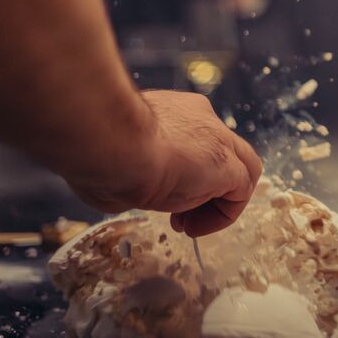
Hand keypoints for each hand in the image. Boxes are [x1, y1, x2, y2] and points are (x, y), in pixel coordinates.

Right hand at [71, 90, 261, 236]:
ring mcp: (218, 140)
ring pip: (240, 170)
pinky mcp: (227, 164)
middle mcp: (200, 118)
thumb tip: (109, 185)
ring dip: (216, 204)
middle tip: (176, 215)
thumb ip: (121, 163)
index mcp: (172, 111)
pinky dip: (223, 215)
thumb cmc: (96, 150)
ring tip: (186, 225)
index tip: (157, 192)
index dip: (181, 171)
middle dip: (202, 188)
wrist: (109, 143)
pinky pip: (241, 192)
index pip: (192, 140)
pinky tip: (195, 226)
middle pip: (219, 154)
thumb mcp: (110, 154)